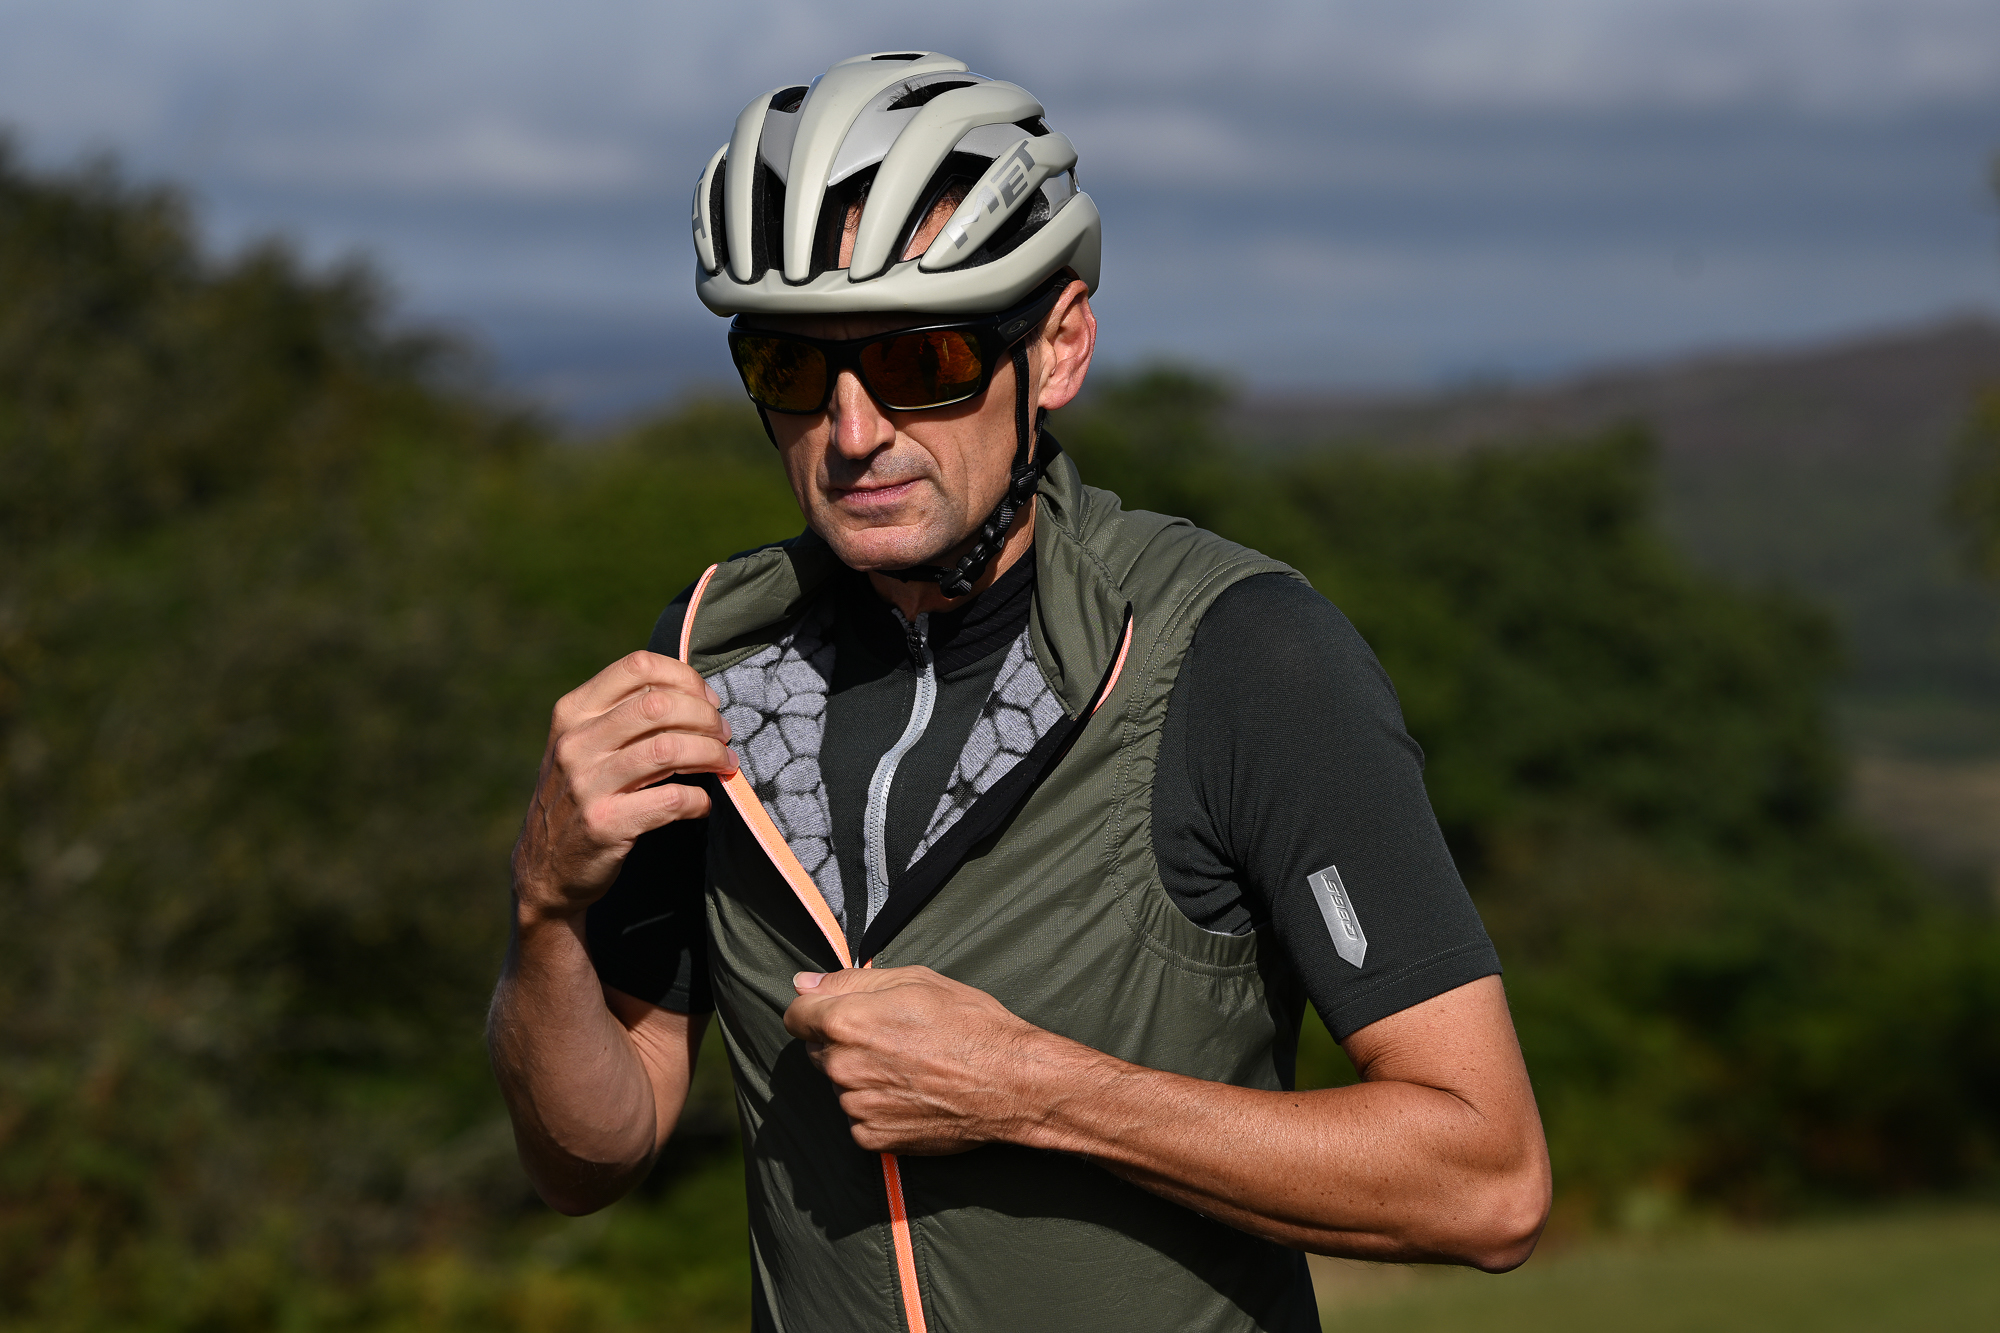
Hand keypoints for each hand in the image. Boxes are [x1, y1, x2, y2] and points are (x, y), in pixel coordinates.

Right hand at [512, 650, 737, 925]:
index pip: (637, 666)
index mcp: (572, 712)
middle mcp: (576, 743)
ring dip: (711, 754)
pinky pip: (671, 799)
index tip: (707, 700)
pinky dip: (699, 800)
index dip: (685, 677)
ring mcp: (587, 784)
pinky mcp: (604, 824)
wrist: (543, 868)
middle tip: (724, 735)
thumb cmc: (580, 796)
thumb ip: (622, 715)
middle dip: (706, 717)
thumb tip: (695, 694)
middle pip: (659, 704)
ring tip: (726, 764)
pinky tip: (703, 804)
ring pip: (669, 749)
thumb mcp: (583, 745)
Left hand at [783, 966, 1056, 1154]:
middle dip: (844, 1042)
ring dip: (862, 1076)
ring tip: (910, 1067)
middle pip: (820, 1051)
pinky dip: (877, 1107)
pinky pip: (859, 1117)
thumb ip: (850, 981)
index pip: (796, 1015)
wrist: (1010, 1082)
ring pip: (841, 1084)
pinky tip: (912, 1094)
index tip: (840, 1012)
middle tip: (891, 1038)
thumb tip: (804, 984)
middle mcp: (843, 1066)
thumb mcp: (915, 980)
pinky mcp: (872, 1137)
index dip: (817, 1009)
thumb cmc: (970, 1024)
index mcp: (847, 1021)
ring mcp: (856, 1105)